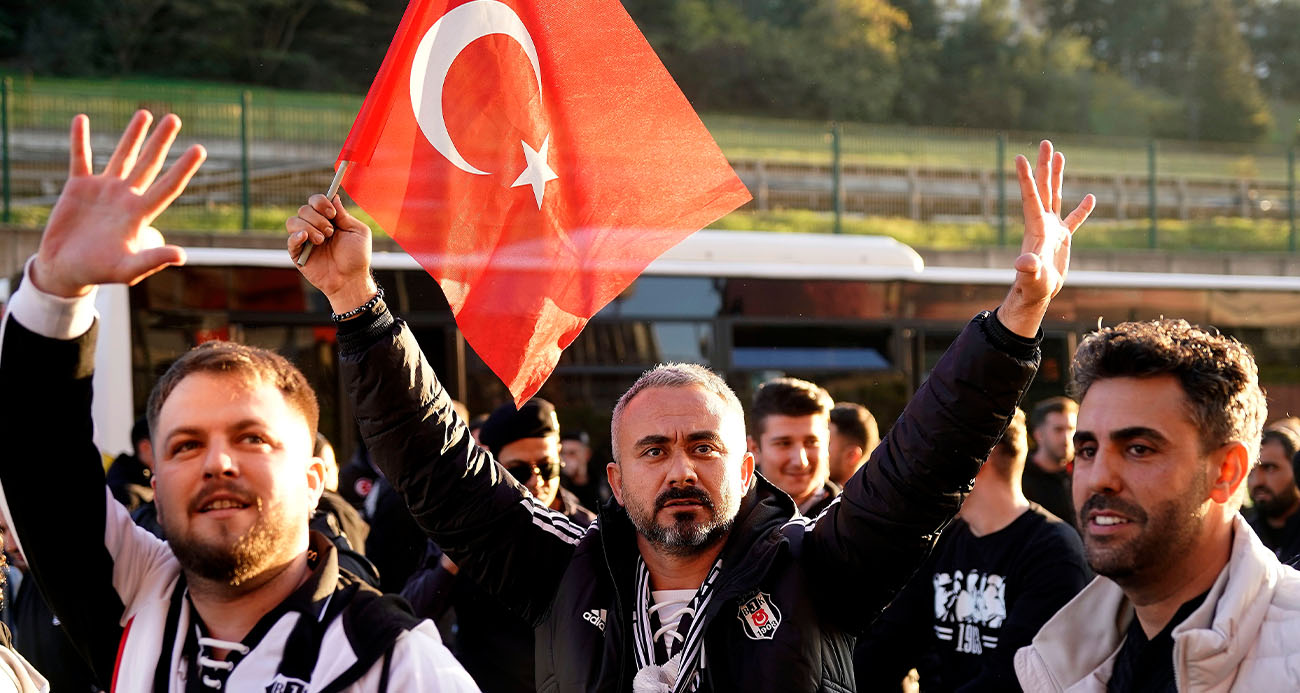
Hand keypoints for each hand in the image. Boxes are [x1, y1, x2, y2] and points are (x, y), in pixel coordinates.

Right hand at [30, 111, 205, 297]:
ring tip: (145, 113)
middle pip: (149, 164)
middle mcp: (126, 197)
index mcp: (140, 214)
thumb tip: (182, 256)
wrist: (67, 270)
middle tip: (174, 119)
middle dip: (161, 141)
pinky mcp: (78, 187)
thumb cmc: (99, 272)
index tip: (200, 148)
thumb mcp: (128, 269)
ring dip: (132, 135)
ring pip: (122, 155)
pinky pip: (80, 158)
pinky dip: (80, 139)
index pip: (168, 186)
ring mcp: (104, 190)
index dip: (184, 168)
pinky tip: (82, 119)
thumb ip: (152, 260)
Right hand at [286, 193, 375, 313]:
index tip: (332, 214)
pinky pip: (290, 240)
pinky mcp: (297, 254)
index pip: (316, 201)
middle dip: (318, 219)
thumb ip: (345, 215)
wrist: (351, 279)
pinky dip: (296, 236)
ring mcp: (305, 240)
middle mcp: (314, 227)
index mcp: (328, 219)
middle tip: (330, 232)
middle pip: (304, 209)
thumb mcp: (358, 232)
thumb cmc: (357, 257)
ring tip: (322, 241)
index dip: (321, 202)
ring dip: (309, 228)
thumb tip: (334, 197)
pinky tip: (306, 238)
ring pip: (293, 221)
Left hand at [998, 140, 1095, 337]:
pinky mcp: (1062, 239)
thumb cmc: (1032, 287)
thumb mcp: (1031, 277)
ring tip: (1059, 154)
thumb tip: (1023, 262)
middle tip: (1045, 142)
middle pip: (1044, 188)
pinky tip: (1092, 197)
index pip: (1031, 197)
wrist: (1037, 294)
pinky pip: (1074, 219)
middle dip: (1044, 165)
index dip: (1026, 177)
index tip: (1019, 157)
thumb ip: (1028, 268)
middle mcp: (1042, 222)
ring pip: (1056, 196)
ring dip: (1057, 175)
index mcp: (1036, 227)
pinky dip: (1082, 209)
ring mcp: (1053, 229)